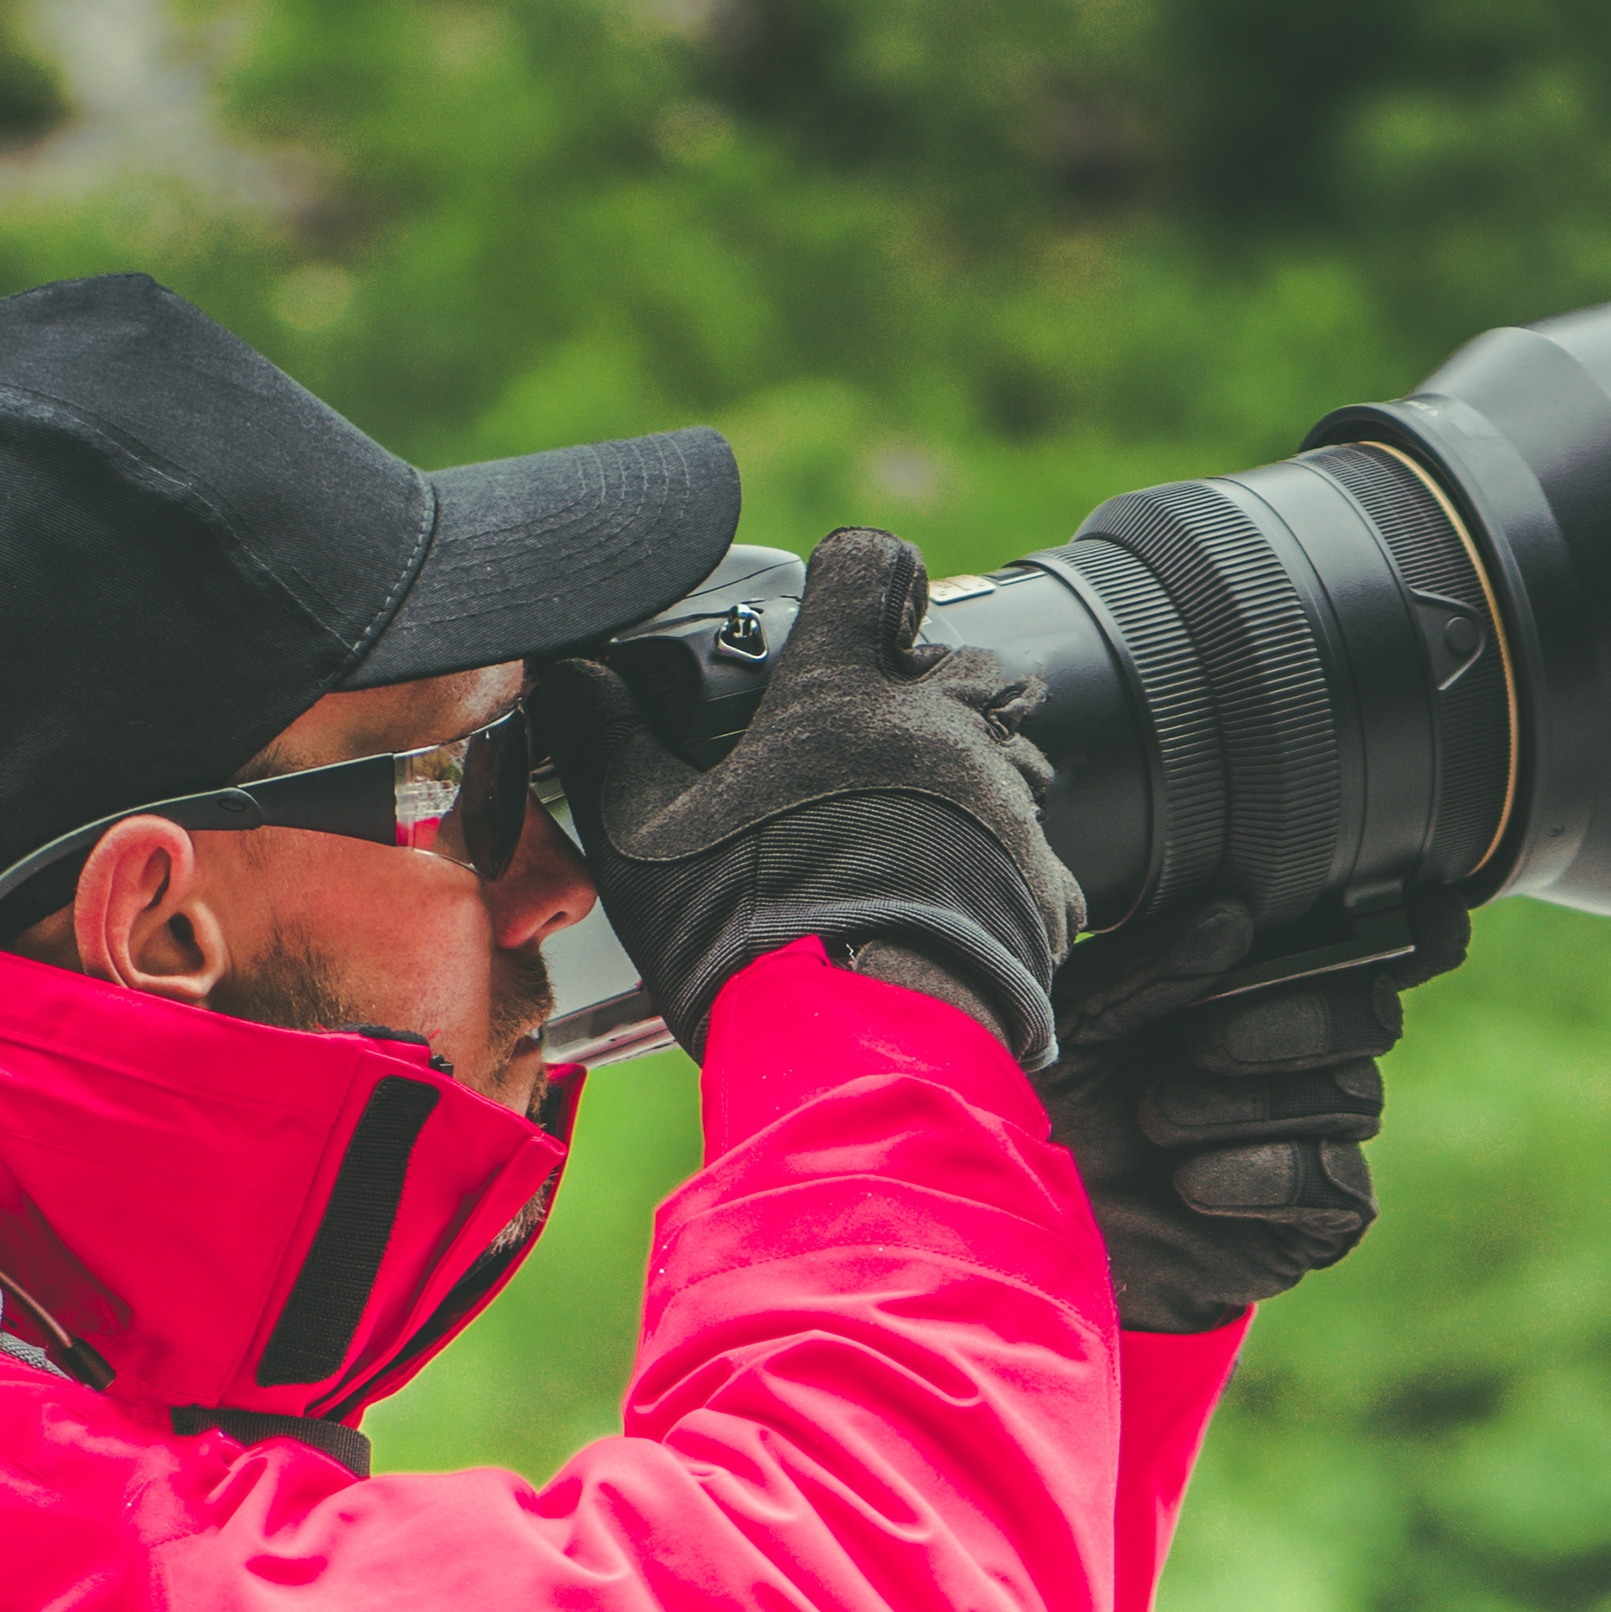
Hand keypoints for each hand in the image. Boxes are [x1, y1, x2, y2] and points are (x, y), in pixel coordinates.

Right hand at [534, 527, 1080, 1063]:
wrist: (860, 1043)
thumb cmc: (748, 932)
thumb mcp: (644, 834)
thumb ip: (608, 741)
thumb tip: (571, 677)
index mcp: (844, 694)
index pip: (869, 568)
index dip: (851, 573)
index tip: (834, 599)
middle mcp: (939, 729)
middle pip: (959, 654)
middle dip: (923, 678)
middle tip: (870, 730)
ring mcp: (1001, 801)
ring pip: (1006, 745)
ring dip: (966, 765)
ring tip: (912, 816)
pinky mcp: (1039, 879)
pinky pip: (1038, 845)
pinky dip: (1001, 859)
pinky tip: (956, 891)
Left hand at [1041, 892, 1463, 1332]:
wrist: (1039, 1225)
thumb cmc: (1060, 1099)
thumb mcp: (1081, 1017)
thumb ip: (1153, 964)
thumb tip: (1234, 920)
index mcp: (1265, 984)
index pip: (1371, 946)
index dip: (1417, 929)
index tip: (1423, 910)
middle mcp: (1309, 1055)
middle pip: (1374, 1012)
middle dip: (1295, 1023)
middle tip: (1197, 1047)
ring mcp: (1322, 1136)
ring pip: (1354, 1096)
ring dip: (1249, 1103)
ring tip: (1157, 1120)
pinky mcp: (1320, 1219)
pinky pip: (1333, 1181)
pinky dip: (1262, 1173)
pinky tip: (1191, 1180)